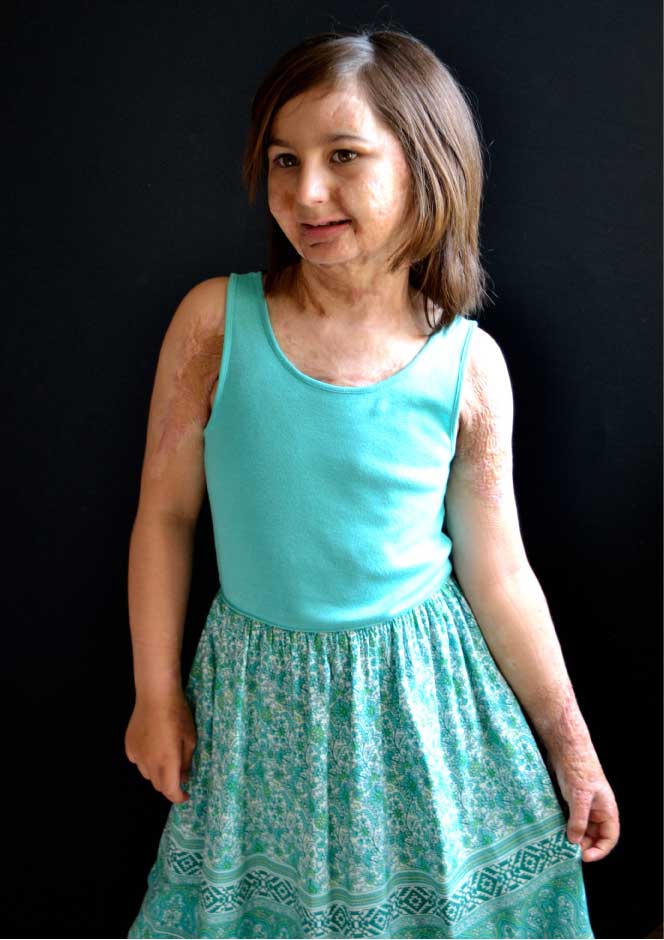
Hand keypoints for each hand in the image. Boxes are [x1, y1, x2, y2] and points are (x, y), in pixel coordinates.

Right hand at [125, 690, 196, 803]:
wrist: (156, 696)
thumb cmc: (178, 714)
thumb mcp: (190, 738)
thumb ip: (186, 761)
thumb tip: (183, 776)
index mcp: (167, 763)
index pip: (171, 791)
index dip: (179, 797)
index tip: (185, 795)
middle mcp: (150, 764)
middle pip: (158, 785)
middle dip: (170, 784)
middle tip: (179, 773)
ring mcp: (137, 755)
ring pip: (147, 774)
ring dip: (157, 773)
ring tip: (166, 757)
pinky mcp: (129, 746)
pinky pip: (138, 761)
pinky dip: (146, 760)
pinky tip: (152, 746)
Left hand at [545, 744, 619, 861]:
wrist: (566, 748)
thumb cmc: (578, 769)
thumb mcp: (580, 797)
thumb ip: (578, 820)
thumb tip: (574, 842)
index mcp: (606, 811)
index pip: (609, 838)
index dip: (600, 851)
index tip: (584, 858)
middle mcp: (596, 811)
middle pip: (594, 836)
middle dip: (583, 846)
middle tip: (567, 852)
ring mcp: (583, 806)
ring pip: (580, 829)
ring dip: (572, 837)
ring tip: (559, 844)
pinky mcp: (570, 801)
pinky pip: (569, 820)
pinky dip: (564, 827)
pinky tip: (554, 831)